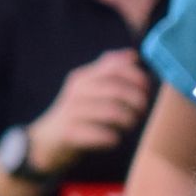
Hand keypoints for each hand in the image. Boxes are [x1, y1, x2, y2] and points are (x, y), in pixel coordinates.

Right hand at [27, 49, 151, 173]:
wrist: (48, 140)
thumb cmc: (77, 112)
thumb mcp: (89, 88)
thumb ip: (109, 70)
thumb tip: (133, 56)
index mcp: (84, 77)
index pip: (114, 67)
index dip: (136, 75)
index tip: (147, 88)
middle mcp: (77, 90)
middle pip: (115, 88)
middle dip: (136, 99)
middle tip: (142, 110)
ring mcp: (72, 111)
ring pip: (110, 111)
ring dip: (127, 119)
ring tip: (130, 124)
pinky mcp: (69, 132)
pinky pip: (97, 133)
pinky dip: (111, 137)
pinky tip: (115, 139)